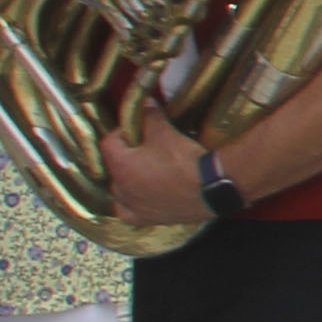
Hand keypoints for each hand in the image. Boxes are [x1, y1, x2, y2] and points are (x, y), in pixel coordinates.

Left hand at [102, 102, 209, 228]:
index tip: (139, 129)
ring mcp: (133, 206)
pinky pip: (130, 213)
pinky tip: (141, 199)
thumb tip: (145, 102)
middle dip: (126, 157)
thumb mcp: (166, 133)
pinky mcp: (148, 219)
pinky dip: (132, 205)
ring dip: (128, 180)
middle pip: (115, 167)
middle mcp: (120, 188)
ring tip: (146, 173)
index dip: (123, 132)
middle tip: (146, 150)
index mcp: (120, 165)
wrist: (211, 189)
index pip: (109, 142)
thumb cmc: (183, 159)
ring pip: (120, 191)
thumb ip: (151, 117)